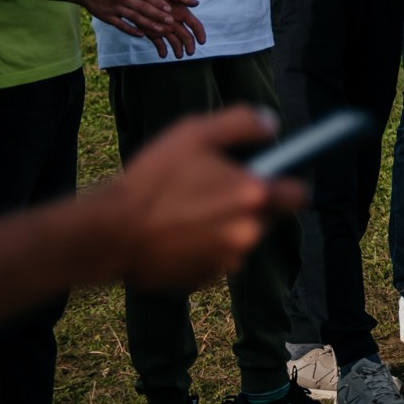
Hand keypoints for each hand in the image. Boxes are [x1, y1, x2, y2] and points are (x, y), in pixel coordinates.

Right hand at [79, 0, 205, 58]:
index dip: (158, 2)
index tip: (169, 8)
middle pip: (142, 8)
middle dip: (157, 15)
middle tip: (171, 21)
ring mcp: (114, 9)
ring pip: (134, 18)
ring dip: (148, 24)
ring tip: (161, 30)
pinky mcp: (107, 17)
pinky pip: (121, 26)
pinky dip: (131, 31)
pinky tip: (142, 35)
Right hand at [92, 107, 304, 293]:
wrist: (106, 234)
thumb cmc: (151, 181)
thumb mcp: (195, 133)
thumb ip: (242, 122)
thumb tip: (271, 125)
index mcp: (253, 196)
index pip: (297, 195)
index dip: (287, 184)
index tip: (271, 178)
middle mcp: (247, 233)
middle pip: (266, 218)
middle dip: (249, 206)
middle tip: (213, 192)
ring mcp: (225, 261)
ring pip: (238, 240)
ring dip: (224, 229)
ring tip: (187, 213)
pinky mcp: (202, 280)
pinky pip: (213, 261)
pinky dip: (202, 250)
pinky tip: (175, 235)